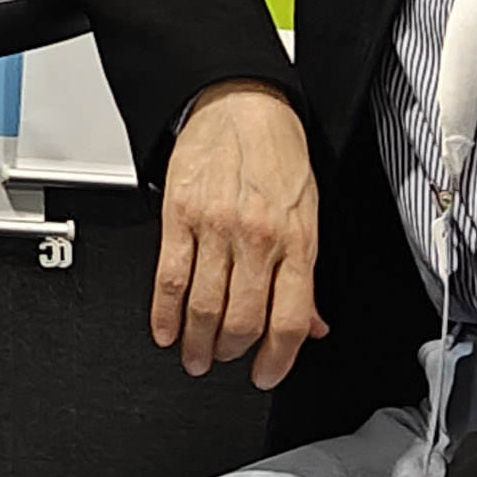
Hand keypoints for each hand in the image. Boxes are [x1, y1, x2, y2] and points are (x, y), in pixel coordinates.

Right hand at [153, 78, 327, 385]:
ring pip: (204, 305)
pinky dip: (164, 312)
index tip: (266, 375)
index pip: (289, 319)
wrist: (240, 101)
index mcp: (298, 240)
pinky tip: (165, 330)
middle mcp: (258, 237)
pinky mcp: (179, 214)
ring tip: (194, 356)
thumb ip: (309, 273)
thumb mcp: (311, 212)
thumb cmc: (278, 151)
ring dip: (197, 342)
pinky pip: (169, 275)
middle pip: (243, 320)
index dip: (277, 360)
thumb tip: (312, 324)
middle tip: (223, 361)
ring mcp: (216, 227)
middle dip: (231, 353)